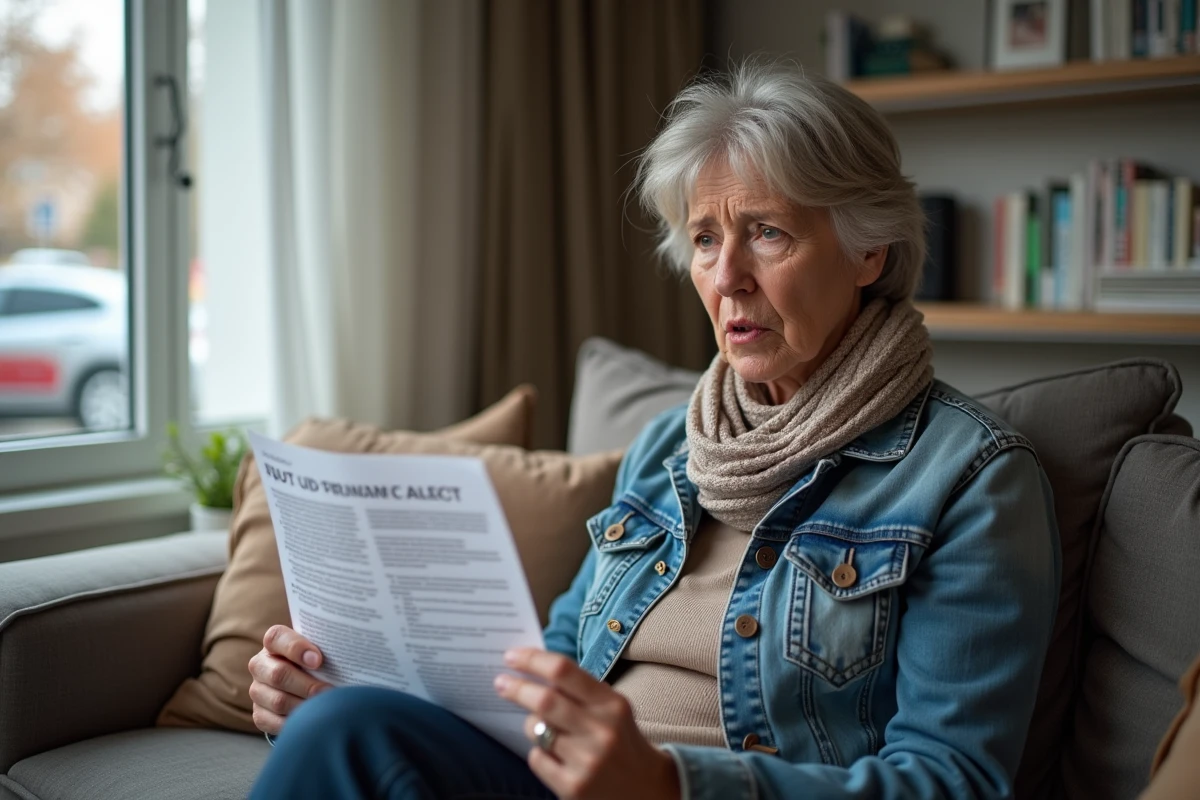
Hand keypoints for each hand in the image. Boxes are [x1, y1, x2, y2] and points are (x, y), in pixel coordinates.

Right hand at [248, 624, 331, 735]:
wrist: (302, 685)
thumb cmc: (317, 662)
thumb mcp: (319, 650)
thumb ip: (327, 648)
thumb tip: (351, 654)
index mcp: (274, 643)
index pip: (276, 638)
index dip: (296, 648)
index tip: (318, 660)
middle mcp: (261, 665)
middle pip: (278, 674)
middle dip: (308, 685)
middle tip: (330, 692)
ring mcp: (257, 690)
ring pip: (278, 701)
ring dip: (305, 706)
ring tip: (326, 709)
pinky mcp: (259, 714)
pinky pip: (273, 722)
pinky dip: (295, 723)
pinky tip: (313, 721)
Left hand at [494, 648, 680, 799]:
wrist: (646, 790)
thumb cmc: (620, 740)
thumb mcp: (612, 709)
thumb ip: (579, 690)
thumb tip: (532, 671)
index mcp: (611, 704)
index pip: (564, 671)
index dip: (532, 660)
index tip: (511, 656)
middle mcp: (601, 731)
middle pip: (544, 700)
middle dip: (517, 688)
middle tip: (501, 682)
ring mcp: (587, 761)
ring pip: (536, 730)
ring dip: (531, 724)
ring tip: (543, 727)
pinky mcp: (573, 787)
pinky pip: (536, 758)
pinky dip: (539, 753)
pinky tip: (554, 756)